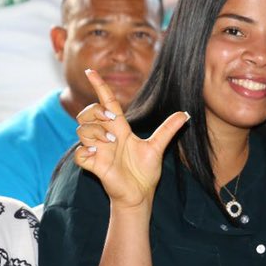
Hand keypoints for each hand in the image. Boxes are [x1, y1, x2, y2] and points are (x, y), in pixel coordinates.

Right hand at [74, 69, 189, 209]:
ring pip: (82, 130)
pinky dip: (85, 152)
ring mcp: (98, 150)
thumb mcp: (157, 147)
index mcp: (120, 128)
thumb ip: (168, 129)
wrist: (140, 194)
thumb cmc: (145, 171)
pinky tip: (97, 154)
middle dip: (96, 111)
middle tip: (112, 121)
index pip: (106, 102)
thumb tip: (186, 114)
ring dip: (95, 132)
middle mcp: (106, 136)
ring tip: (111, 144)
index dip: (99, 86)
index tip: (91, 71)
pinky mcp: (93, 165)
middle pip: (88, 112)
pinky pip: (79, 154)